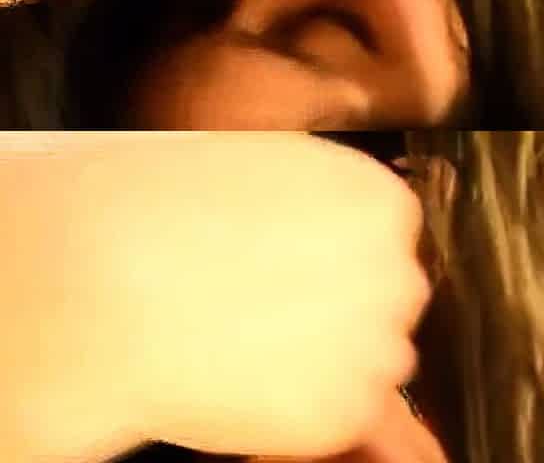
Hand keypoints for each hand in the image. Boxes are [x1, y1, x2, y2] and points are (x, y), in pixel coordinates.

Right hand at [2, 133, 429, 459]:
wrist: (109, 282)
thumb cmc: (166, 215)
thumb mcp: (263, 171)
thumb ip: (319, 203)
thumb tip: (326, 230)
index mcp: (378, 201)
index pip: (388, 235)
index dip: (343, 257)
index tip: (307, 267)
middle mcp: (394, 271)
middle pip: (388, 296)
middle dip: (344, 307)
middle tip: (274, 308)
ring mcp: (376, 345)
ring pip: (371, 357)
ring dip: (326, 357)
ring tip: (251, 342)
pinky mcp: (345, 411)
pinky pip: (339, 408)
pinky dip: (301, 402)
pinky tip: (246, 374)